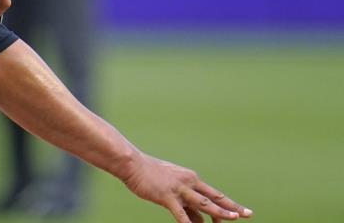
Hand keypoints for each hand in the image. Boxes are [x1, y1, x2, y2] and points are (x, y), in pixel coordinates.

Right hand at [122, 154, 252, 222]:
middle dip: (232, 207)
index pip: (213, 194)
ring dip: (219, 212)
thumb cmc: (149, 174)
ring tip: (233, 218)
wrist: (131, 164)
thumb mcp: (171, 186)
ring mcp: (178, 189)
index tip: (242, 211)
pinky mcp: (166, 197)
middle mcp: (188, 183)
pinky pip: (181, 214)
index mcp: (190, 179)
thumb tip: (197, 220)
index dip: (228, 204)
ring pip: (203, 204)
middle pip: (214, 197)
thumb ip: (185, 202)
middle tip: (248, 214)